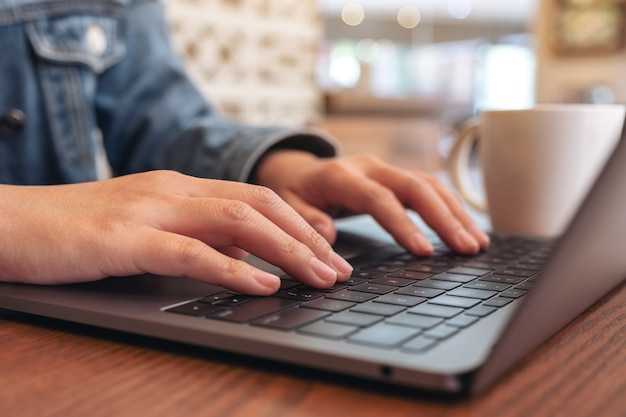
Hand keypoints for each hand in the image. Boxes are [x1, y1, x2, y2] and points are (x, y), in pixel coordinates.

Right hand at [0, 171, 352, 293]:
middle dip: (307, 238)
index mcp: (182, 186)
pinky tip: (264, 284)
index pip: (257, 197)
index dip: (300, 223)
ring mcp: (150, 209)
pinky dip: (233, 269)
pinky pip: (191, 251)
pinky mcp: (124, 238)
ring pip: (237, 221)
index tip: (329, 249)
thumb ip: (196, 237)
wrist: (11, 222)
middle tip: (340, 269)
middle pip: (260, 205)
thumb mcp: (150, 228)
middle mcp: (174, 189)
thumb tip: (245, 258)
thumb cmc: (80, 230)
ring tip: (320, 277)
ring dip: (286, 250)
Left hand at [254, 151, 489, 254]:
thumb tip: (327, 237)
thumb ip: (305, 221)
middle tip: (467, 248)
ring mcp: (386, 170)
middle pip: (415, 187)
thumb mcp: (286, 206)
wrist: (299, 171)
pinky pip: (429, 189)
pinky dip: (450, 209)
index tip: (424, 251)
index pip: (378, 198)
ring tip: (476, 243)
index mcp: (341, 175)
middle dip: (444, 218)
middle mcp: (370, 167)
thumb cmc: (294, 192)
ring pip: (429, 185)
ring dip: (455, 213)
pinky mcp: (396, 178)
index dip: (402, 224)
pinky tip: (466, 229)